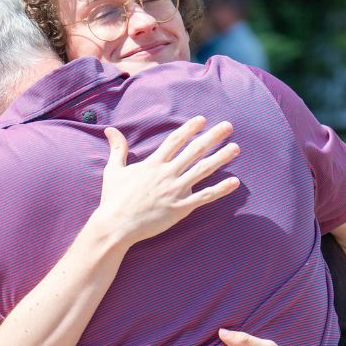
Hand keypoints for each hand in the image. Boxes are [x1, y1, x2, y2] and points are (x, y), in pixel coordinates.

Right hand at [87, 116, 240, 244]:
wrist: (115, 226)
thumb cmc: (113, 199)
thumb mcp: (113, 170)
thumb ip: (117, 149)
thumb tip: (110, 130)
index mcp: (153, 163)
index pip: (175, 140)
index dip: (190, 128)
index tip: (202, 119)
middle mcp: (167, 173)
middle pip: (194, 151)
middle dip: (213, 137)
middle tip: (228, 125)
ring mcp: (175, 190)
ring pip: (203, 170)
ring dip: (221, 158)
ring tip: (236, 148)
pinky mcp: (180, 208)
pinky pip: (204, 197)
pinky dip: (221, 189)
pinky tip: (235, 182)